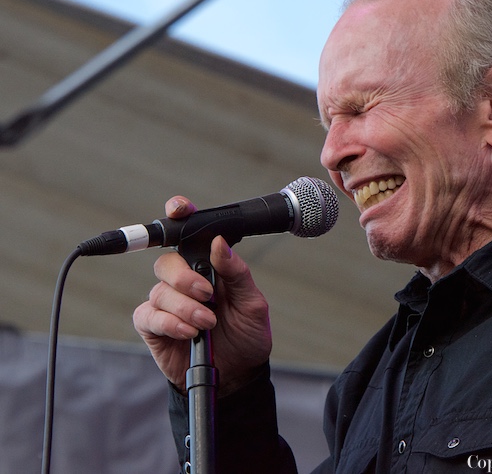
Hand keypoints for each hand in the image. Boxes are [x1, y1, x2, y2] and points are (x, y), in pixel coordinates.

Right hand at [133, 197, 271, 394]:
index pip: (189, 235)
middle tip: (208, 296)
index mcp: (208, 267)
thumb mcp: (252, 302)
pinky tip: (189, 332)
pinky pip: (148, 314)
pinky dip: (170, 322)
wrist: (238, 374)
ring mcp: (166, 303)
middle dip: (185, 278)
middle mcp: (183, 281)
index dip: (179, 216)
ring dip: (185, 307)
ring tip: (207, 323)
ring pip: (160, 290)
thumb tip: (219, 243)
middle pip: (167, 262)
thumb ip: (236, 272)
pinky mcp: (153, 326)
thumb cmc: (246, 334)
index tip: (179, 208)